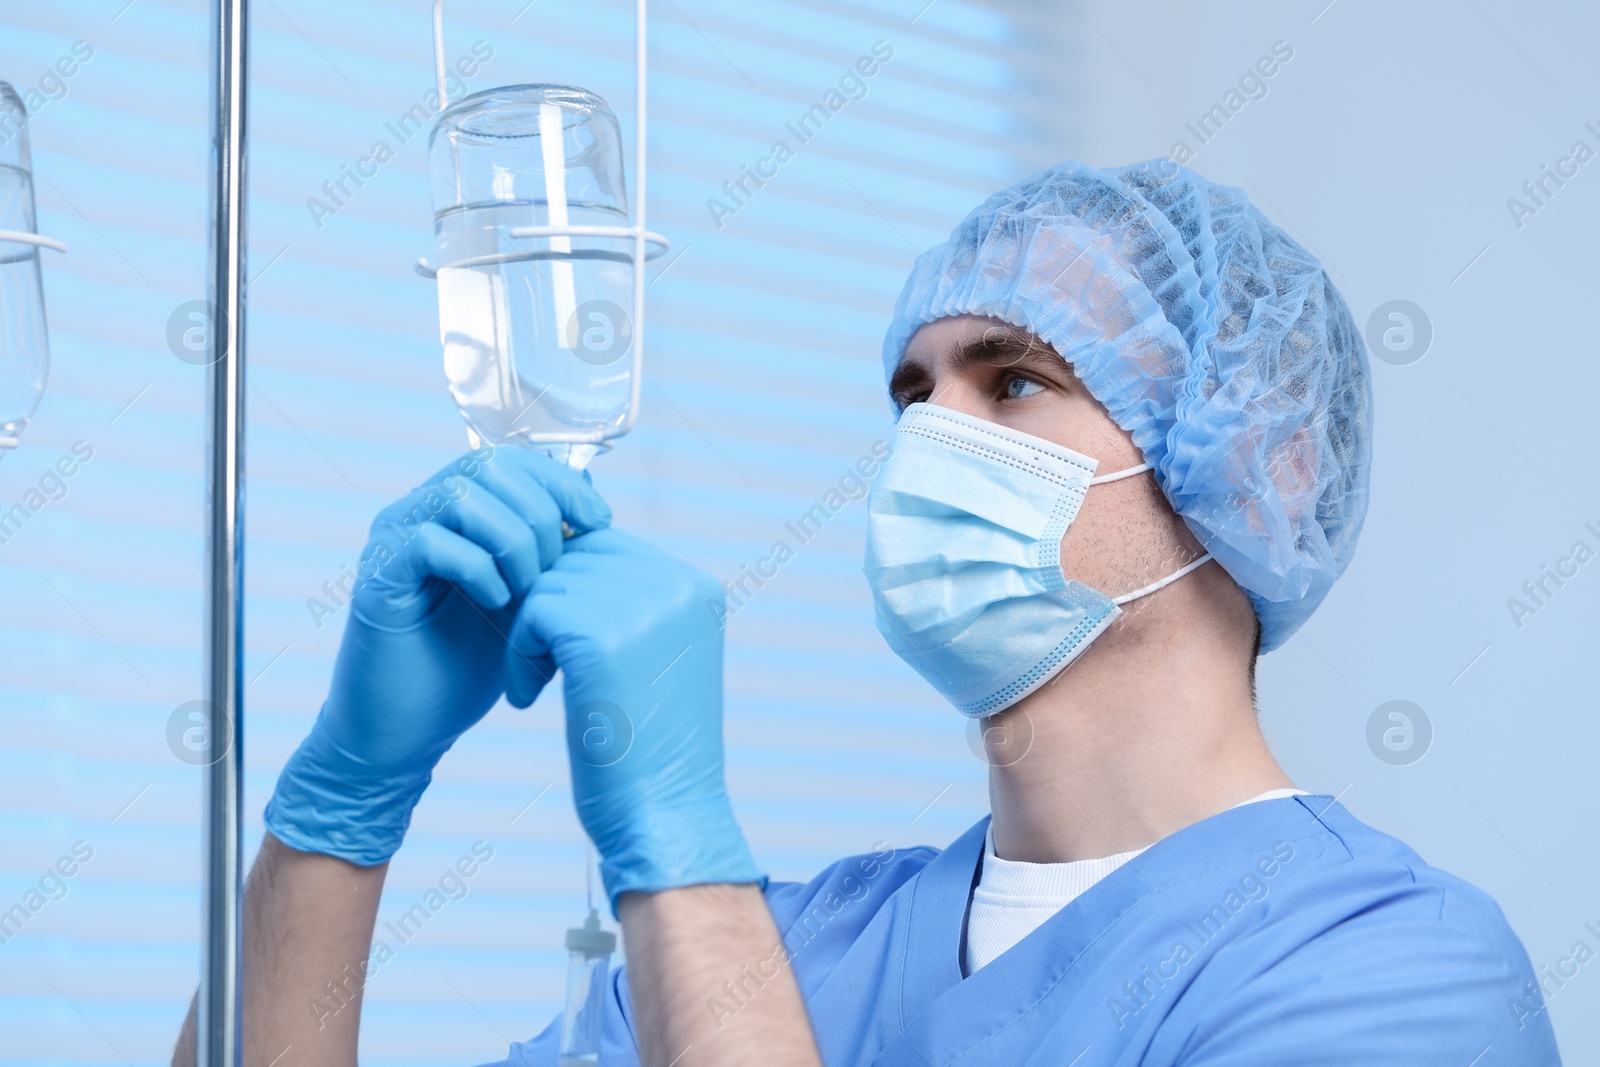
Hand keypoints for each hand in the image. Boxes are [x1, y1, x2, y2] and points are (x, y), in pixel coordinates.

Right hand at [264, 445, 610, 863]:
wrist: (408, 729)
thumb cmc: (469, 665)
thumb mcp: (528, 598)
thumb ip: (551, 554)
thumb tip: (596, 509)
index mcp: (456, 511)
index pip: (511, 459)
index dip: (561, 482)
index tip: (598, 523)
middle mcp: (419, 511)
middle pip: (488, 465)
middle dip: (540, 515)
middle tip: (554, 574)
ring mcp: (394, 538)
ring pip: (462, 495)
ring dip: (511, 542)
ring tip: (525, 593)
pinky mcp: (377, 575)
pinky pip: (430, 541)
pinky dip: (477, 569)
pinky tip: (495, 605)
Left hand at [506, 528, 762, 910]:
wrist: (664, 816)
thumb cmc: (652, 749)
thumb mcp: (659, 657)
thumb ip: (632, 601)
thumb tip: (567, 549)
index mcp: (699, 588)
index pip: (608, 545)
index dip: (573, 590)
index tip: (569, 648)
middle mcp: (678, 586)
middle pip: (575, 557)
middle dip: (549, 609)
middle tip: (547, 668)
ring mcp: (643, 607)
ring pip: (548, 583)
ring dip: (530, 633)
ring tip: (538, 685)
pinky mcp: (600, 637)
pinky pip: (532, 613)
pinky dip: (518, 655)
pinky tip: (529, 696)